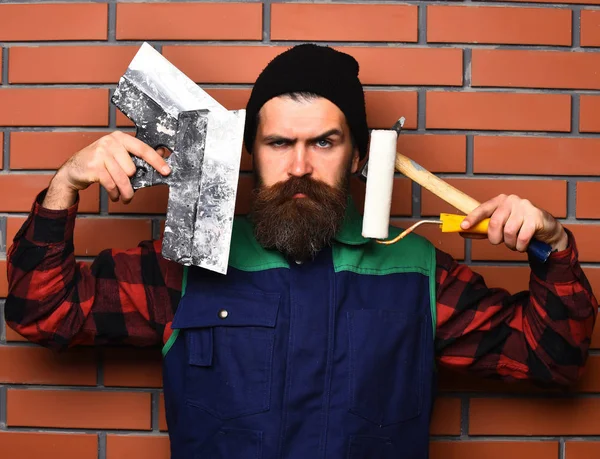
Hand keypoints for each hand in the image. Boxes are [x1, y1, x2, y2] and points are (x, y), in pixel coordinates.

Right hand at [43, 132, 170, 209]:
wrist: (74, 169)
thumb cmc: (101, 162)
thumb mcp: (119, 155)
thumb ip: (138, 155)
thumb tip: (162, 153)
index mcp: (120, 138)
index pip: (143, 149)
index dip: (156, 161)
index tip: (166, 171)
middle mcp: (110, 142)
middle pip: (132, 169)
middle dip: (132, 183)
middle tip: (129, 188)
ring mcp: (101, 153)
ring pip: (123, 178)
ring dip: (125, 192)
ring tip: (125, 197)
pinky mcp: (94, 166)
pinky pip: (112, 184)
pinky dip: (115, 194)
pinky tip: (114, 195)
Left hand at [460, 194, 568, 251]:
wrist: (545, 228)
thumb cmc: (518, 225)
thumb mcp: (499, 226)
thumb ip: (482, 228)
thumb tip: (462, 232)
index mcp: (499, 201)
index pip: (483, 209)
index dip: (472, 218)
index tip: (463, 226)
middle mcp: (511, 200)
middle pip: (495, 223)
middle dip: (495, 238)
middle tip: (499, 242)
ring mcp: (524, 207)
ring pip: (509, 232)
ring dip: (509, 243)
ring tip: (514, 243)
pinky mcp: (535, 217)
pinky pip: (522, 237)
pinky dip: (520, 246)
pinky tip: (522, 245)